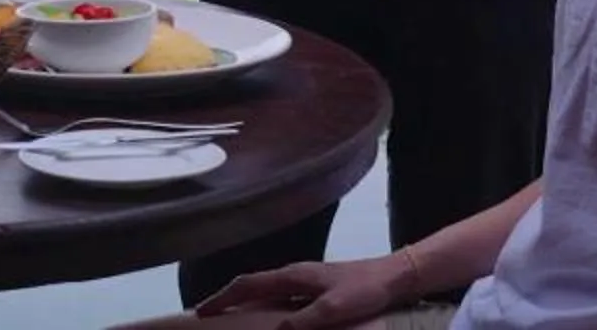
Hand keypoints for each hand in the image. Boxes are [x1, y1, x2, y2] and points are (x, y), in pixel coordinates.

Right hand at [194, 256, 408, 324]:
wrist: (395, 276)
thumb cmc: (364, 290)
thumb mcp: (334, 308)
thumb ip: (304, 320)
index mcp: (293, 276)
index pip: (248, 285)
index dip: (223, 297)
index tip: (201, 311)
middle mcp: (294, 275)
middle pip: (253, 285)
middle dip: (229, 298)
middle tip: (210, 314)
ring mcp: (306, 280)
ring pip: (267, 290)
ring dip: (247, 302)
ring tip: (234, 319)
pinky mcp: (318, 288)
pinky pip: (282, 296)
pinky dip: (267, 305)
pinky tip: (273, 319)